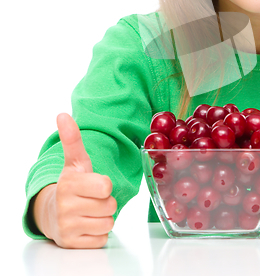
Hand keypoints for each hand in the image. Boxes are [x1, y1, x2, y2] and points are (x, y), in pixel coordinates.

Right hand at [33, 113, 116, 248]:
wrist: (52, 213)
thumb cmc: (71, 184)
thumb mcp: (74, 162)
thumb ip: (72, 139)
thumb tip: (62, 115)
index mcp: (69, 183)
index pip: (106, 186)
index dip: (105, 185)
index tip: (94, 184)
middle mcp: (66, 206)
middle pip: (110, 206)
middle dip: (106, 202)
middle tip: (93, 199)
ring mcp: (67, 226)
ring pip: (108, 223)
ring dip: (104, 218)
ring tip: (90, 211)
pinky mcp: (72, 243)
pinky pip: (101, 239)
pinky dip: (98, 233)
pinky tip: (87, 225)